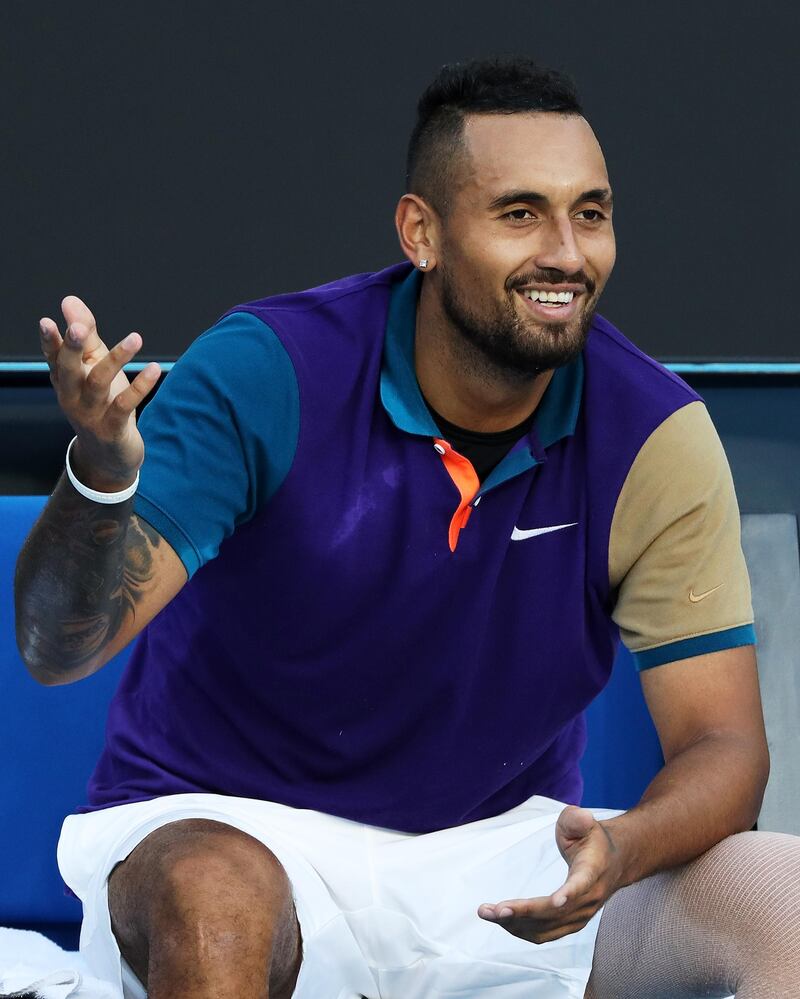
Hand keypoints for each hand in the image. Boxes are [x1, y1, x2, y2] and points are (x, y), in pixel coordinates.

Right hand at [39, 296, 160, 489]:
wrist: (108, 456)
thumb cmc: (101, 403)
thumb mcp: (93, 368)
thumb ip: (87, 336)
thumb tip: (69, 300)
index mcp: (64, 380)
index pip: (54, 357)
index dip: (50, 341)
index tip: (48, 321)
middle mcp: (72, 397)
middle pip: (69, 369)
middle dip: (73, 348)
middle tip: (80, 327)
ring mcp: (90, 414)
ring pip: (99, 383)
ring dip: (117, 359)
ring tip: (136, 338)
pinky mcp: (112, 429)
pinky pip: (125, 405)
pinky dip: (141, 386)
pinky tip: (156, 369)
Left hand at [477, 805, 623, 943]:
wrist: (613, 862)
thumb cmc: (591, 838)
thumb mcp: (584, 822)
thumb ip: (577, 819)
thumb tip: (582, 817)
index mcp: (593, 870)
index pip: (582, 884)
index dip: (570, 893)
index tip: (556, 901)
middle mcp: (589, 898)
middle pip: (555, 912)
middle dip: (524, 913)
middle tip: (495, 910)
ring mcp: (580, 916)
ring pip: (546, 928)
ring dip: (516, 924)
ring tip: (487, 913)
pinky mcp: (570, 924)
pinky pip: (544, 933)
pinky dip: (520, 929)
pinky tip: (500, 920)